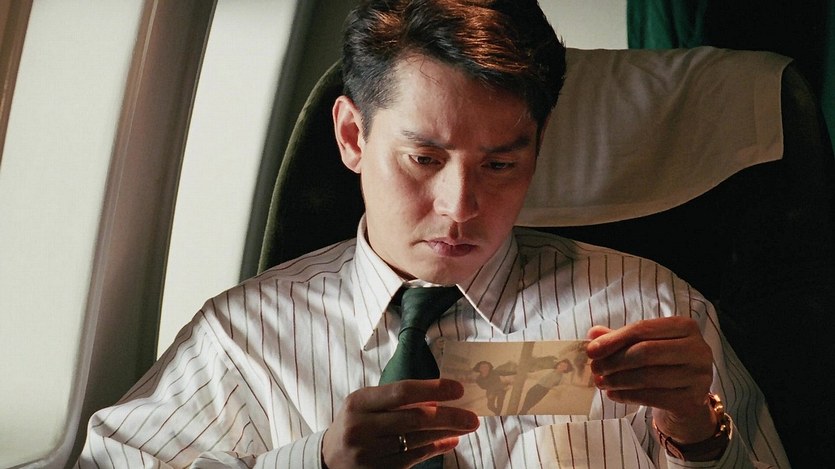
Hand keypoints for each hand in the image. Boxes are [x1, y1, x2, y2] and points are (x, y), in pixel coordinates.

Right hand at [322, 379, 479, 468]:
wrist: (328, 459)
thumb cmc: (355, 423)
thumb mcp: (366, 404)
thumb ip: (397, 400)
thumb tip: (439, 396)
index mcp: (358, 402)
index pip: (402, 392)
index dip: (433, 389)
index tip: (458, 389)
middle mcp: (361, 427)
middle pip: (415, 418)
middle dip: (449, 416)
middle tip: (472, 416)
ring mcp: (368, 453)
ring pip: (417, 440)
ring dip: (447, 433)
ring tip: (466, 426)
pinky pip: (413, 458)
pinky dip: (435, 449)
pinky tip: (450, 441)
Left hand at [585, 317, 716, 442]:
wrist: (687, 399)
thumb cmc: (664, 364)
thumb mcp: (645, 345)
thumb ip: (621, 338)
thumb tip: (593, 334)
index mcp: (685, 327)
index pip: (643, 329)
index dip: (614, 340)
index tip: (591, 350)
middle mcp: (697, 349)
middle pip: (645, 352)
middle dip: (614, 361)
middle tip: (595, 369)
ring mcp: (698, 376)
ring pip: (647, 376)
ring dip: (617, 380)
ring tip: (601, 382)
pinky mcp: (692, 400)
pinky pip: (652, 397)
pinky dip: (627, 395)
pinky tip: (613, 394)